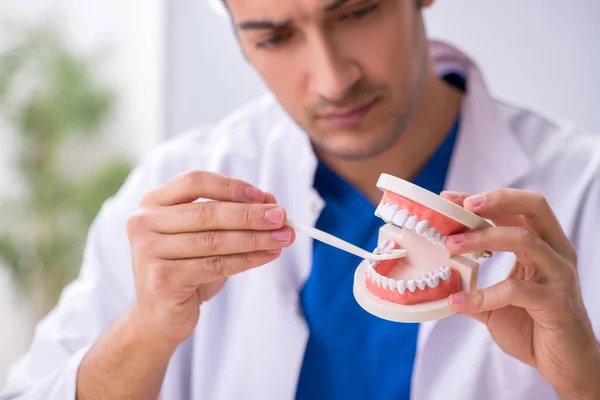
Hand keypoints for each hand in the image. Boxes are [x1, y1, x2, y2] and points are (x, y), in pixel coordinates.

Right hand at [125, 170, 294, 346]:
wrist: (160, 316)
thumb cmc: (187, 268)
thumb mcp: (209, 236)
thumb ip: (234, 215)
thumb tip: (271, 202)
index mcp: (154, 202)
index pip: (194, 182)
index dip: (230, 187)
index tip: (263, 196)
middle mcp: (144, 222)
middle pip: (206, 212)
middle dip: (250, 215)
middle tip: (282, 217)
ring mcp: (148, 251)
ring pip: (213, 240)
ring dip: (255, 238)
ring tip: (283, 237)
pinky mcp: (161, 280)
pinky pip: (214, 265)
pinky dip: (247, 259)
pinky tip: (268, 255)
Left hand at [441, 189, 599, 398]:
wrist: (564, 364)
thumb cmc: (533, 327)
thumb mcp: (497, 300)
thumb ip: (473, 284)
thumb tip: (438, 273)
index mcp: (543, 246)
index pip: (515, 209)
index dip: (483, 199)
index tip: (450, 199)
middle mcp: (555, 253)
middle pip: (534, 207)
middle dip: (496, 200)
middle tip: (462, 206)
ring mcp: (559, 276)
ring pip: (525, 239)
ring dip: (483, 238)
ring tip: (450, 246)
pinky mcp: (557, 302)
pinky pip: (516, 290)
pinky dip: (483, 294)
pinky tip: (459, 302)